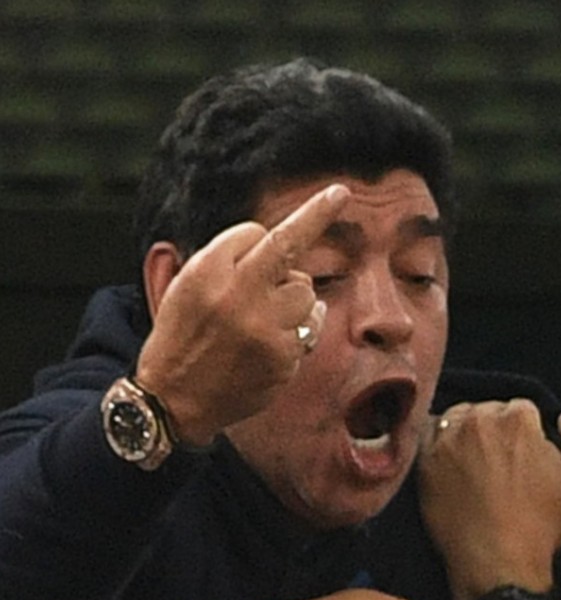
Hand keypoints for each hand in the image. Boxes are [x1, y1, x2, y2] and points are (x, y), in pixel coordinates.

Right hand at [134, 184, 347, 444]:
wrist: (173, 399)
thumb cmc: (183, 332)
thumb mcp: (187, 284)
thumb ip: (229, 257)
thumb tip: (283, 239)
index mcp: (206, 272)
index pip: (260, 232)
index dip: (285, 226)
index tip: (340, 193)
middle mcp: (236, 295)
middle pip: (291, 256)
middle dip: (287, 266)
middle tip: (262, 290)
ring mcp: (263, 328)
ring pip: (306, 291)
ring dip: (293, 300)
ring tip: (260, 322)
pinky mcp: (283, 357)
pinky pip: (312, 325)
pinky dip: (300, 328)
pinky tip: (272, 342)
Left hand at [418, 399, 560, 599]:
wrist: (497, 564)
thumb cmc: (542, 523)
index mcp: (517, 419)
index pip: (523, 409)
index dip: (528, 433)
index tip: (527, 458)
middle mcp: (478, 421)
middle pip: (489, 411)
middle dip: (497, 430)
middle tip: (503, 465)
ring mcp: (446, 440)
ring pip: (459, 419)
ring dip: (467, 434)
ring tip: (476, 465)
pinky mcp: (424, 461)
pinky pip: (428, 436)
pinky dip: (438, 443)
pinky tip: (450, 464)